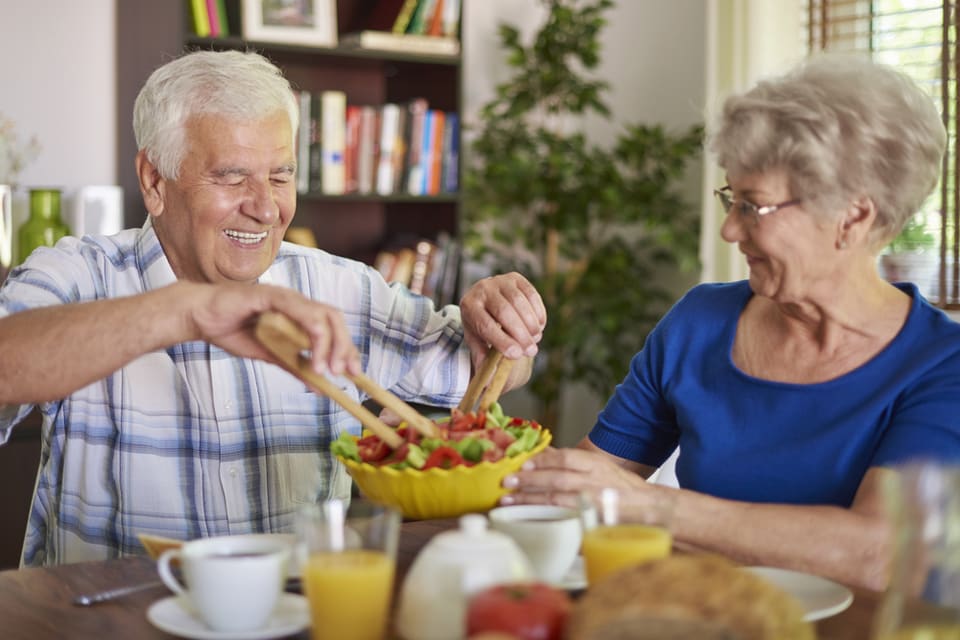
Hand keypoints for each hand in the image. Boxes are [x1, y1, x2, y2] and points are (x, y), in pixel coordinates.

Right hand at [186, 282, 360, 375]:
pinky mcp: (269, 295)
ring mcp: (284, 297)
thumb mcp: (270, 356)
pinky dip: (308, 332)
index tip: (355, 372)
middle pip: (335, 318)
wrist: (200, 317)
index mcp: (299, 313)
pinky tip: (309, 354)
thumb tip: (321, 387)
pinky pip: (297, 310)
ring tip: (325, 370)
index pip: (333, 326)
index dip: (347, 347)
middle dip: (345, 346)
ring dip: (329, 344)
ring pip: (321, 316)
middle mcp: (297, 302)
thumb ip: (295, 367)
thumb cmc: (232, 330)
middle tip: (345, 373)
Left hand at [460, 272, 545, 361]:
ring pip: (520, 302)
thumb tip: (491, 378)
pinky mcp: (516, 278)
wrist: (485, 300)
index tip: (517, 355)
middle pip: (504, 312)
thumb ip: (483, 357)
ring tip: (535, 339)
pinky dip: (538, 312)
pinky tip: (539, 326)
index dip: (502, 341)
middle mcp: (482, 289)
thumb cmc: (481, 325)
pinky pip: (531, 294)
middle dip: (520, 334)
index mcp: (468, 306)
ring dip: (531, 324)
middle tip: (531, 351)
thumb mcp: (477, 341)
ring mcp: (499, 280)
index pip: (485, 325)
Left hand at [500, 447, 647, 508]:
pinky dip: (546, 518)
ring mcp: (594, 502)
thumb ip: (574, 462)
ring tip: (509, 500)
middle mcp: (595, 481)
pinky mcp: (594, 520)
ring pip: (557, 499)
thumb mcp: (600, 467)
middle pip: (557, 478)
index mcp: (596, 464)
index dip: (543, 459)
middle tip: (507, 481)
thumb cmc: (622, 487)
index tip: (524, 462)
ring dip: (531, 499)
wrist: (651, 508)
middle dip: (529, 479)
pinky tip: (529, 518)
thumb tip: (544, 454)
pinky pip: (565, 519)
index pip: (566, 457)